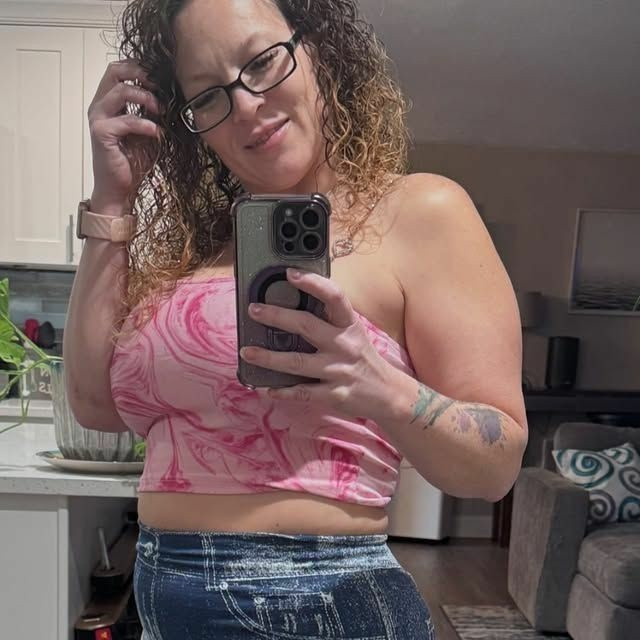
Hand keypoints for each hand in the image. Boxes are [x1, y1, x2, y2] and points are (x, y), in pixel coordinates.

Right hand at [88, 59, 162, 212]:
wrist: (120, 189)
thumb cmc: (133, 162)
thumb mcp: (147, 132)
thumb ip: (152, 113)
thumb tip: (171, 96)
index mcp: (109, 102)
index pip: (119, 70)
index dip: (140, 68)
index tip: (161, 77)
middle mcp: (100, 106)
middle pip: (114, 71)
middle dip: (141, 73)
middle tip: (160, 85)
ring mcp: (98, 118)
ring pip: (120, 91)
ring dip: (145, 97)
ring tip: (161, 110)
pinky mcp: (101, 133)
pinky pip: (126, 120)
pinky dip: (145, 124)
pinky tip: (157, 132)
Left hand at [239, 269, 400, 423]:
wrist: (389, 394)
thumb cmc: (364, 359)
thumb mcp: (354, 334)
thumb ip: (330, 321)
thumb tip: (294, 305)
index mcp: (350, 325)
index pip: (334, 296)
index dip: (313, 282)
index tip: (290, 273)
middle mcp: (344, 345)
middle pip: (307, 326)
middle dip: (277, 316)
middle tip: (254, 310)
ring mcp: (339, 370)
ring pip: (297, 362)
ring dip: (268, 357)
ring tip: (247, 351)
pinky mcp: (334, 394)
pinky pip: (303, 392)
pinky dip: (283, 391)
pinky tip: (266, 387)